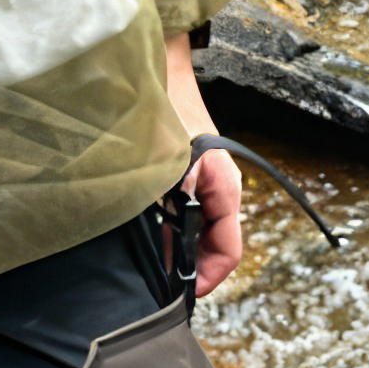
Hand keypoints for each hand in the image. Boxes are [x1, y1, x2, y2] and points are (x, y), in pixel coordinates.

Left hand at [156, 32, 246, 296]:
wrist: (161, 69)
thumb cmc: (166, 109)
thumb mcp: (168, 160)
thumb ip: (174, 201)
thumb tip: (173, 245)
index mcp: (226, 190)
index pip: (228, 250)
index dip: (207, 279)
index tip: (180, 297)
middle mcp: (219, 190)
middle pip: (212, 246)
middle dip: (188, 270)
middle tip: (155, 287)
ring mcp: (203, 183)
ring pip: (195, 232)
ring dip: (174, 250)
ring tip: (145, 266)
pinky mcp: (186, 176)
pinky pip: (182, 215)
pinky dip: (165, 230)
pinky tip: (140, 234)